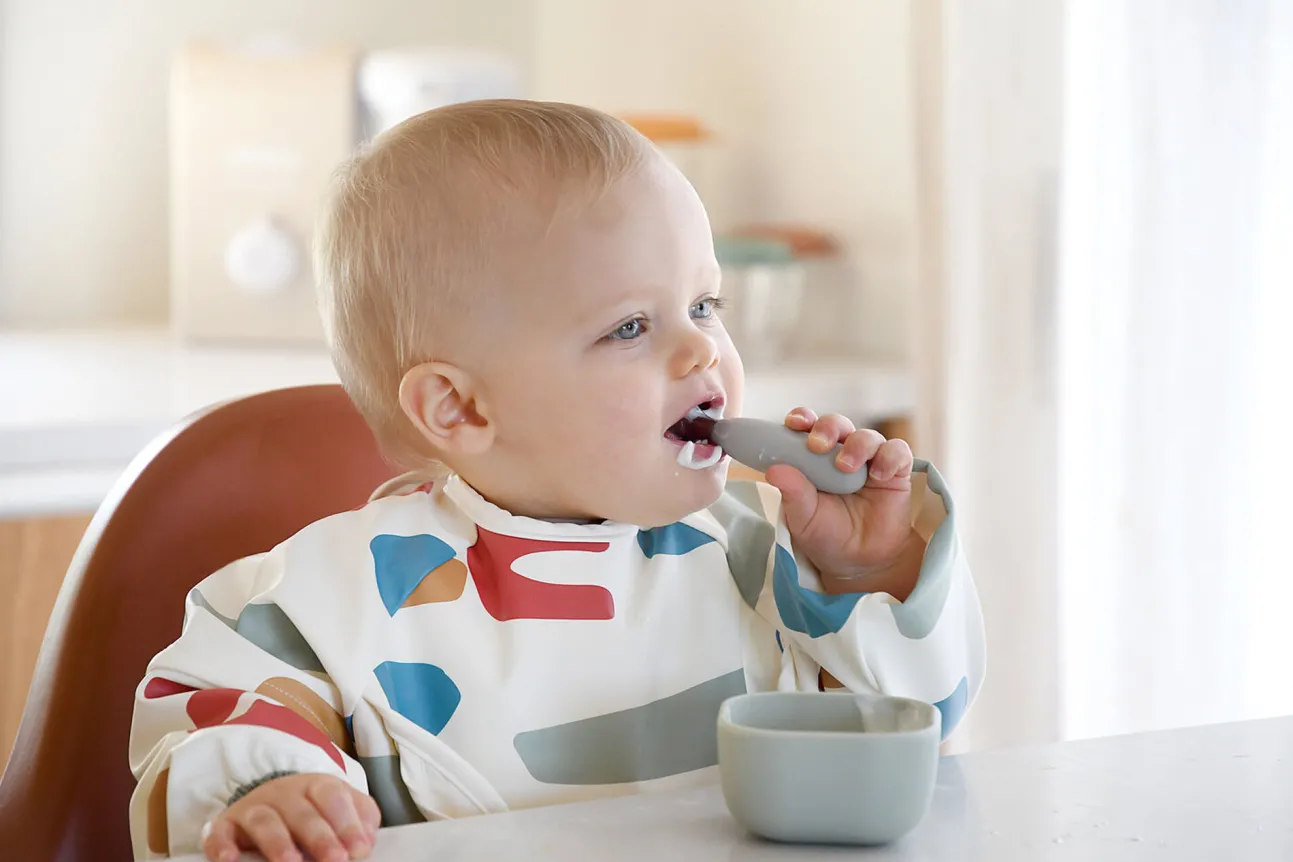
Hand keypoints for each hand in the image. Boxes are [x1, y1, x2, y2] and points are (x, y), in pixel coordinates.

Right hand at [202, 773, 379, 861]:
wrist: (267, 801)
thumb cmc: (311, 812)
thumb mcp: (338, 810)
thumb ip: (358, 821)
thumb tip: (365, 843)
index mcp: (317, 786)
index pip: (333, 798)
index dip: (347, 823)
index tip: (358, 850)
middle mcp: (284, 793)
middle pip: (302, 812)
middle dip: (320, 837)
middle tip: (336, 860)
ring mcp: (253, 808)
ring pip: (265, 821)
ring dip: (278, 843)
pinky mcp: (225, 826)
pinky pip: (220, 834)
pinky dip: (223, 846)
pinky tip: (230, 860)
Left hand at [763, 408, 921, 595]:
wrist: (861, 562)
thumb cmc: (827, 535)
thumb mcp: (804, 518)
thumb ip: (792, 493)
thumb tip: (773, 470)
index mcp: (813, 459)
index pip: (807, 427)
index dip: (802, 419)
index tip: (794, 423)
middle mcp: (841, 453)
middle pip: (837, 425)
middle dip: (828, 428)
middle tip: (818, 446)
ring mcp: (870, 461)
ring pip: (868, 436)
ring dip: (857, 445)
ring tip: (846, 468)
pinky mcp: (896, 472)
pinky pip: (898, 452)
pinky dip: (889, 457)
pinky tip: (879, 475)